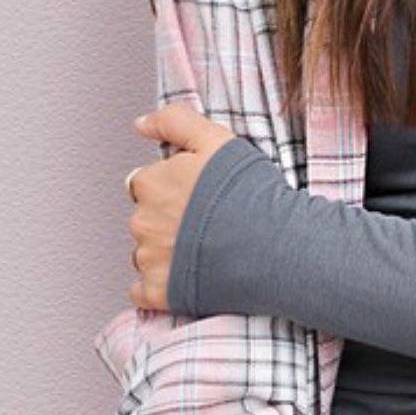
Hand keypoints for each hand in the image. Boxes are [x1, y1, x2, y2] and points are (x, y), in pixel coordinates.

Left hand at [125, 102, 236, 310]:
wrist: (275, 245)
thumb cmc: (251, 192)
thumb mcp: (216, 139)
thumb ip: (174, 121)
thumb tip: (140, 123)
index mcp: (150, 183)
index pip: (145, 184)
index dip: (172, 188)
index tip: (198, 196)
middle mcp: (141, 222)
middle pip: (144, 220)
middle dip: (167, 221)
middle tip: (205, 224)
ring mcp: (149, 260)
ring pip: (145, 254)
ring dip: (166, 253)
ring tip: (205, 250)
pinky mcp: (160, 293)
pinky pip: (144, 292)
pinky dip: (161, 287)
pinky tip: (189, 277)